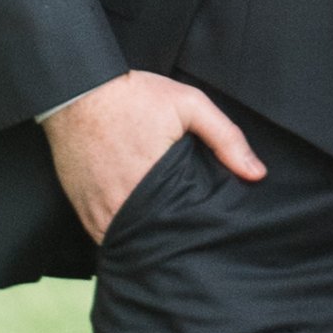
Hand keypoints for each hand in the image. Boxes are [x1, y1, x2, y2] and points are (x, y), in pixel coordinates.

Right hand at [44, 70, 262, 242]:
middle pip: (156, 240)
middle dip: (174, 240)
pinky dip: (121, 234)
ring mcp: (98, 210)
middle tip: (191, 236)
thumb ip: (225, 138)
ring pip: (129, 243)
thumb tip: (256, 174)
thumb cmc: (133, 96)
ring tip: (165, 233)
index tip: (210, 230)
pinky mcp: (81, 209)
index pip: (184, 227)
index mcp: (154, 182)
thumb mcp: (189, 105)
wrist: (75, 89)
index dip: (199, 233)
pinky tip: (137, 226)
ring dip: (146, 240)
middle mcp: (123, 204)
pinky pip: (104, 236)